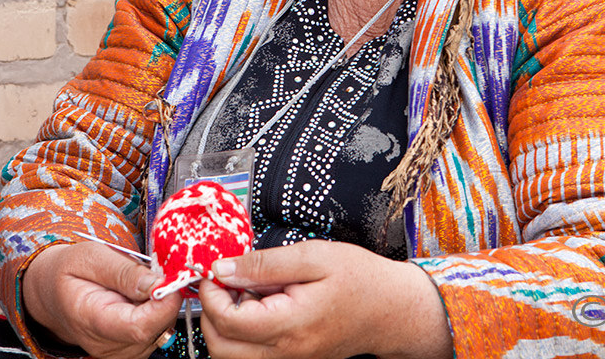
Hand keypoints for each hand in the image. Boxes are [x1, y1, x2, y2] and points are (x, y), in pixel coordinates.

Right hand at [22, 241, 181, 358]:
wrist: (52, 294)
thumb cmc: (69, 272)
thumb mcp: (90, 256)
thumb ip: (124, 271)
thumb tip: (157, 284)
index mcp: (91, 321)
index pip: (138, 327)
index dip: (163, 304)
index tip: (171, 279)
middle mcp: (106, 345)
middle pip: (154, 330)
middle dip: (165, 299)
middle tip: (154, 273)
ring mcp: (119, 352)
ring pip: (160, 330)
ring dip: (161, 305)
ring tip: (139, 285)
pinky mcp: (130, 350)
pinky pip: (157, 331)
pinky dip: (156, 311)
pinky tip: (139, 298)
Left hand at [195, 241, 451, 358]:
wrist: (395, 310)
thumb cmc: (362, 279)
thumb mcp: (314, 256)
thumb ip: (264, 264)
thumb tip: (222, 268)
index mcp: (290, 324)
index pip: (227, 321)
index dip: (210, 294)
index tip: (215, 270)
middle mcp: (286, 352)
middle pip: (221, 348)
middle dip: (210, 313)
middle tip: (224, 282)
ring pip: (232, 357)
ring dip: (225, 325)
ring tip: (245, 293)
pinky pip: (251, 356)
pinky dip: (242, 334)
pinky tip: (259, 306)